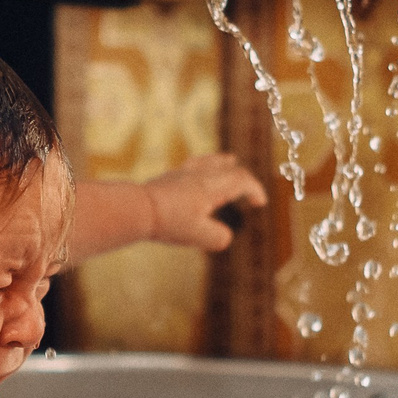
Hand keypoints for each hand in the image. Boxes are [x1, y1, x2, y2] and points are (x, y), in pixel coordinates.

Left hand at [142, 153, 268, 249]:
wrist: (136, 209)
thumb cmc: (168, 221)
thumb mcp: (199, 236)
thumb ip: (218, 237)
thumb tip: (224, 237)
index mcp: (212, 186)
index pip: (242, 180)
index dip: (255, 189)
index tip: (260, 202)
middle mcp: (200, 175)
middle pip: (228, 168)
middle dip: (243, 177)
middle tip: (250, 189)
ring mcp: (183, 174)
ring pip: (208, 161)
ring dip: (222, 163)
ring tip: (229, 160)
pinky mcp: (168, 178)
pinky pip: (191, 165)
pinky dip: (202, 166)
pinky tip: (196, 171)